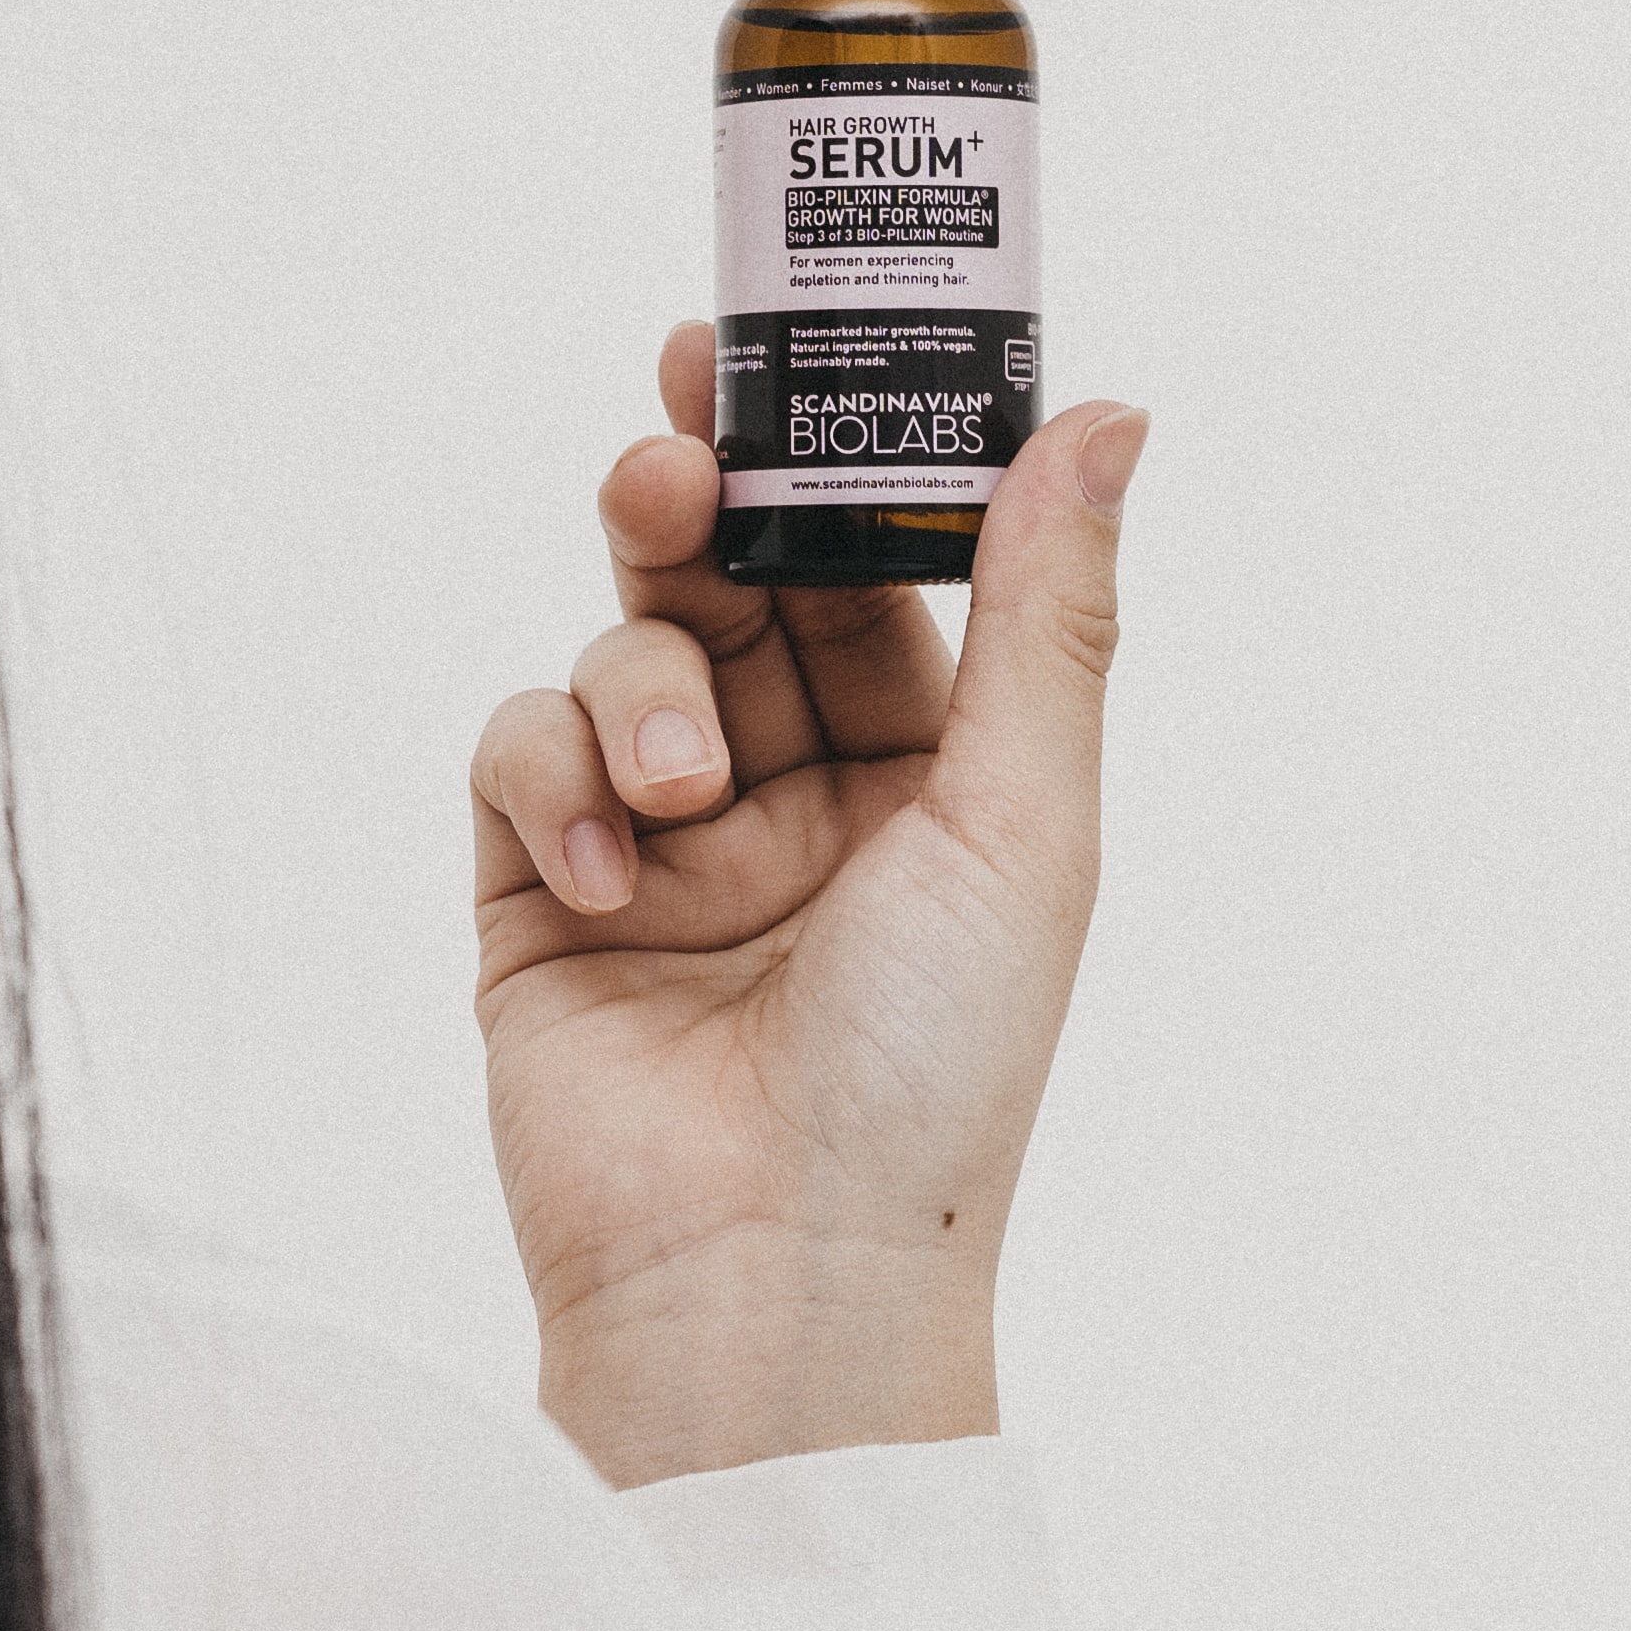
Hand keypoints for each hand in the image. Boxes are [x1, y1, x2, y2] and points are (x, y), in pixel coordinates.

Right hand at [466, 327, 1146, 1486]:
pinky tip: (610, 874)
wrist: (770, 1281)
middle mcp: (796, 791)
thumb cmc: (931, 1082)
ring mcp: (660, 840)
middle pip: (731, 577)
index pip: (870, 560)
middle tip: (678, 453)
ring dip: (641, 679)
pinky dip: (556, 785)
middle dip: (701, 503)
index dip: (823, 453)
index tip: (775, 349)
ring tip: (678, 781)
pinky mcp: (538, 897)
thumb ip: (1045, 613)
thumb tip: (1110, 414)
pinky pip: (520, 754)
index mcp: (930, 771)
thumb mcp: (1020, 827)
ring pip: (623, 651)